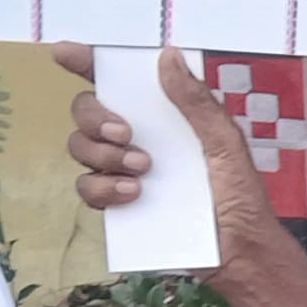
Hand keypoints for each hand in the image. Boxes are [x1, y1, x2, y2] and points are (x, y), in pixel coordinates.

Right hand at [53, 46, 271, 262]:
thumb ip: (198, 103)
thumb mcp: (227, 145)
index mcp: (163, 117)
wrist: (240, 252)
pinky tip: (133, 195)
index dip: (87, 62)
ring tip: (142, 170)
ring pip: (80, 148)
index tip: (65, 54)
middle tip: (126, 134)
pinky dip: (102, 189)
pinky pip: (87, 189)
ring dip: (102, 155)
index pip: (119, 82)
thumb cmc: (241, 196)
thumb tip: (169, 56)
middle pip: (86, 111)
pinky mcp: (118, 204)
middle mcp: (137, 139)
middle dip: (96, 117)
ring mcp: (123, 171)